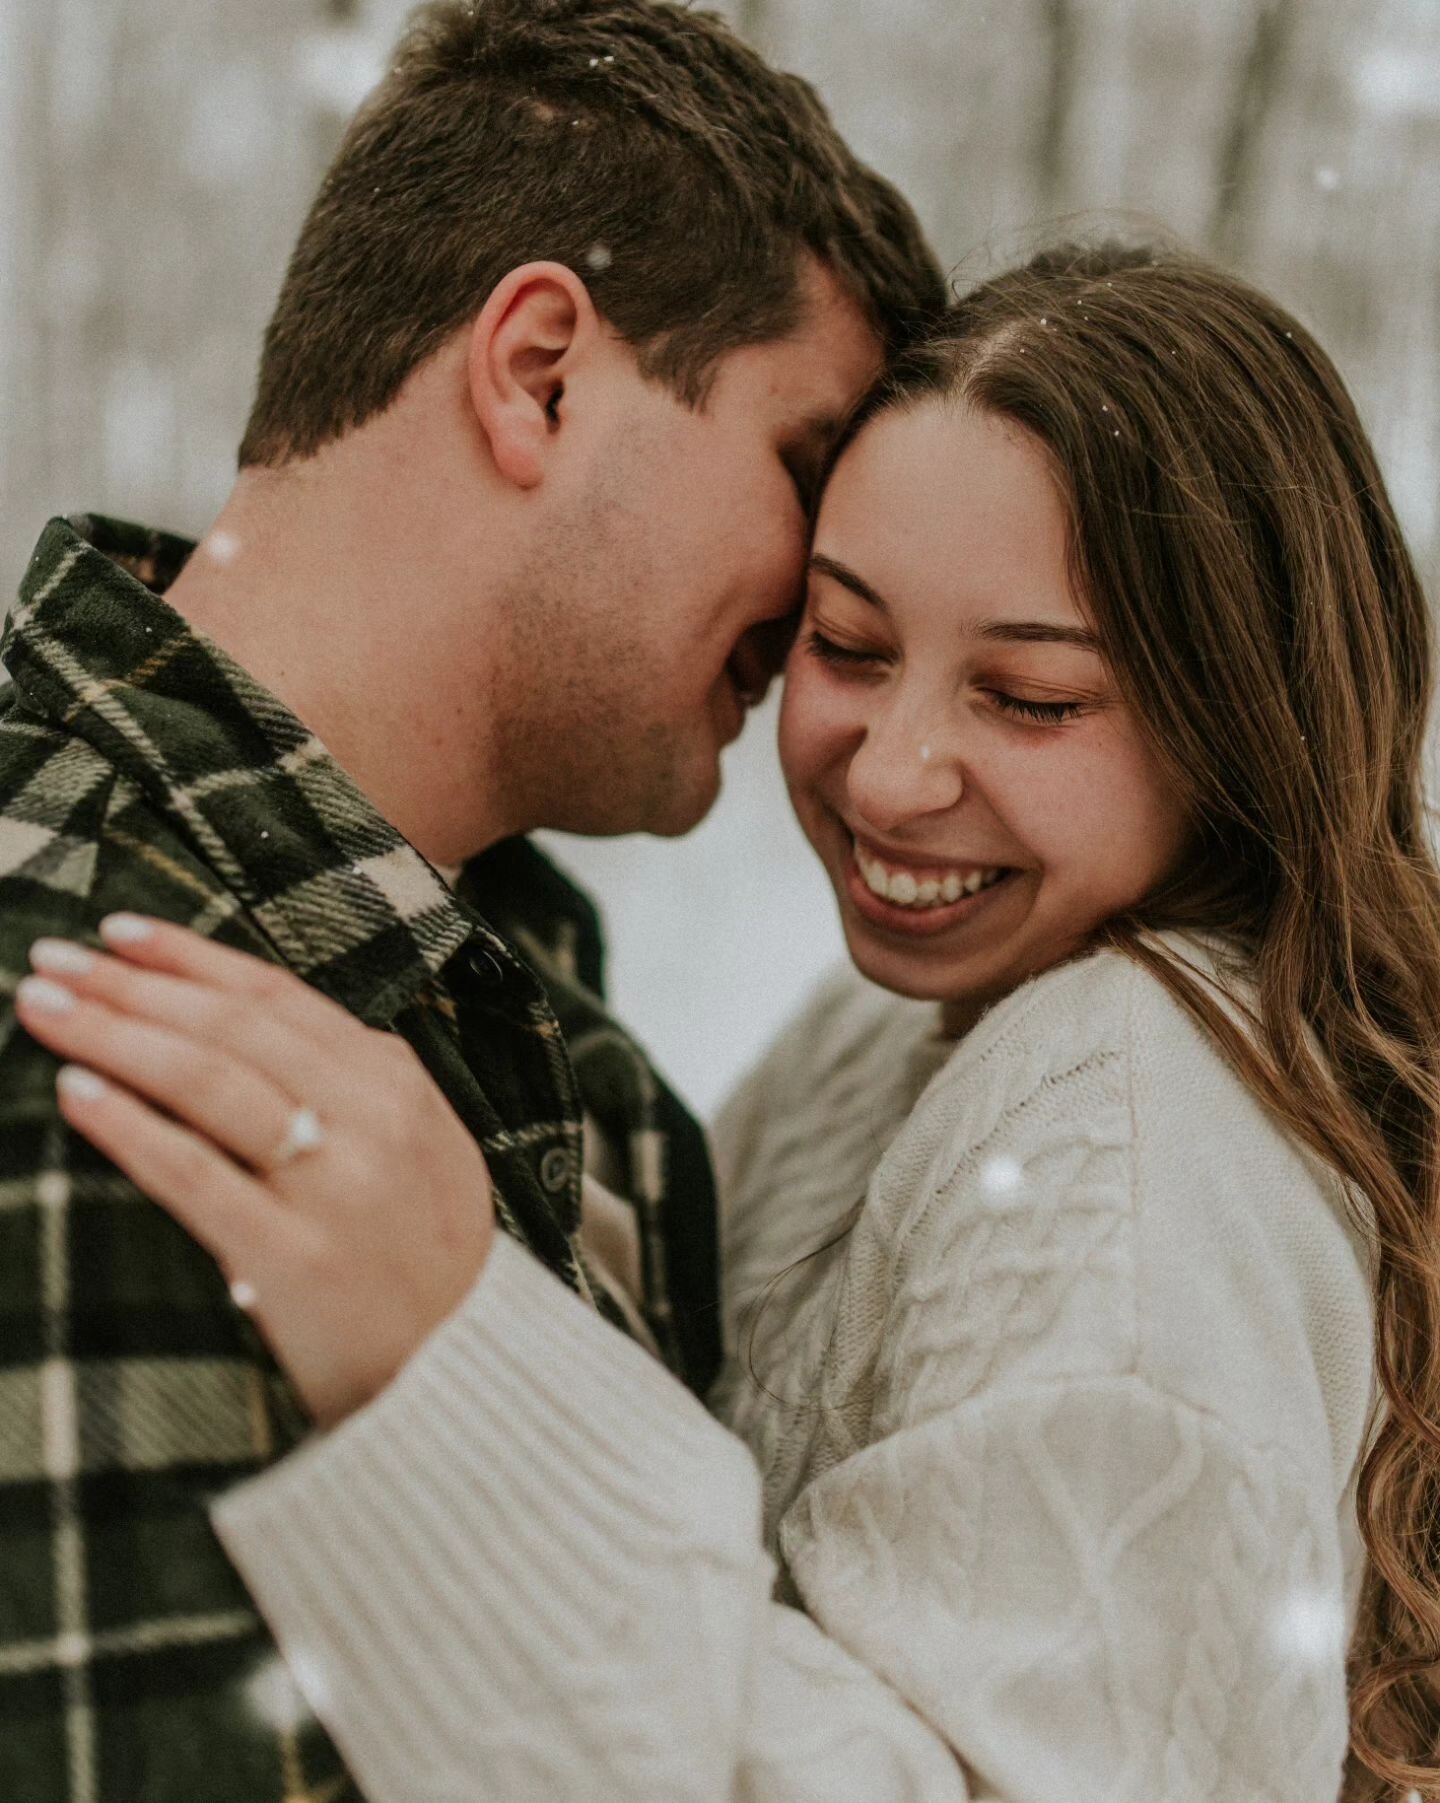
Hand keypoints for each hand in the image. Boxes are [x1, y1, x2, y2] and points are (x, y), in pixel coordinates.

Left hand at [16, 916, 495, 1426]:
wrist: (470, 1376)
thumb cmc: (424, 1258)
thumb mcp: (420, 1146)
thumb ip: (354, 1082)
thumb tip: (245, 1017)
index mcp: (397, 1083)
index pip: (276, 995)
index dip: (189, 956)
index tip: (116, 930)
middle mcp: (372, 1120)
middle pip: (229, 1027)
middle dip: (131, 984)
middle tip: (51, 959)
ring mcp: (335, 1188)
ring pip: (206, 1080)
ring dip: (113, 1032)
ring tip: (41, 1006)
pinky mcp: (294, 1259)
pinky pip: (193, 1175)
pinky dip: (129, 1125)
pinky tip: (75, 1093)